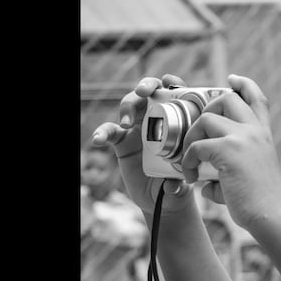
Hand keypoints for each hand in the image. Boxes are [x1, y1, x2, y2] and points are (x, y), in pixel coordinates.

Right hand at [90, 74, 195, 216]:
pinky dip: (102, 133)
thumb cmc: (179, 183)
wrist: (161, 199)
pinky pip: (109, 132)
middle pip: (149, 93)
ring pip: (129, 106)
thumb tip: (172, 186)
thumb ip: (178, 184)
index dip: (172, 83)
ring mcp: (138, 128)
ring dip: (126, 108)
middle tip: (142, 92)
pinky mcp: (122, 141)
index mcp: (178, 121)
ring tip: (125, 124)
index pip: (176, 95)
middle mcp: (157, 119)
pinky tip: (97, 140)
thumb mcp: (183, 183)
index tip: (168, 82)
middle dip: (145, 86)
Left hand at [178, 74, 280, 230]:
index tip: (232, 78)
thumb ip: (227, 172)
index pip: (257, 98)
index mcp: (264, 135)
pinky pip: (197, 145)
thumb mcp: (249, 177)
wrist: (271, 215)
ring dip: (192, 136)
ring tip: (189, 159)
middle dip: (206, 108)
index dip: (244, 84)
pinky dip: (187, 160)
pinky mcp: (228, 150)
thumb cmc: (260, 203)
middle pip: (228, 98)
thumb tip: (205, 183)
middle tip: (197, 131)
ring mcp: (243, 138)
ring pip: (207, 117)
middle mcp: (255, 131)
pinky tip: (190, 176)